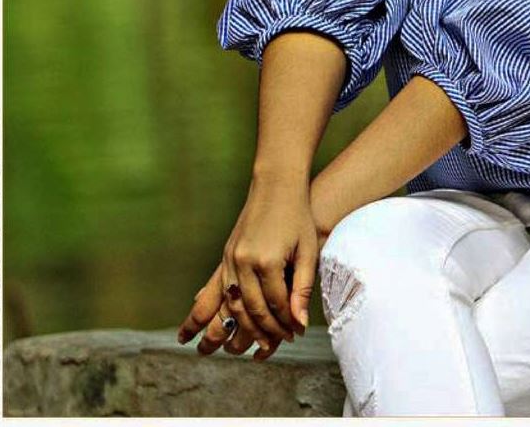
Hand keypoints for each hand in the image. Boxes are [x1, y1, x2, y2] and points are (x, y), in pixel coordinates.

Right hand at [176, 176, 318, 360]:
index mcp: (267, 261)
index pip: (276, 304)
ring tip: (250, 345)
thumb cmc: (298, 216)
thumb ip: (302, 287)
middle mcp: (244, 261)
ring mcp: (231, 258)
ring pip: (233, 304)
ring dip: (241, 326)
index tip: (296, 333)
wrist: (276, 184)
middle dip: (266, 330)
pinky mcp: (226, 255)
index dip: (287, 322)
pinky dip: (224, 310)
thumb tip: (299, 323)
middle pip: (252, 309)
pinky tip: (224, 323)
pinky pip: (221, 290)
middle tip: (279, 342)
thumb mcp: (307, 250)